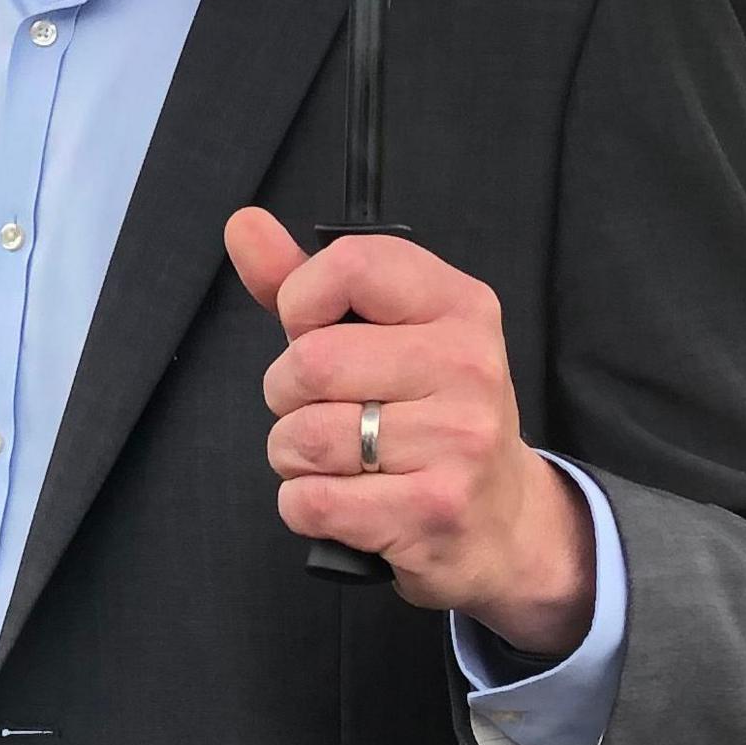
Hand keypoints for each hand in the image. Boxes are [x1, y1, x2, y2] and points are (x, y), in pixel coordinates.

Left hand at [226, 209, 593, 656]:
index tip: (316, 333)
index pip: (350, 264)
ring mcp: (459, 440)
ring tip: (338, 459)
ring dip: (294, 456)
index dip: (302, 304)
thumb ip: (305, 281)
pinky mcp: (434, 510)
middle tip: (326, 411)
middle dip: (288, 395)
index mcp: (459, 304)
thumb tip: (242, 224)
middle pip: (309, 363)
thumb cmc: (428, 414)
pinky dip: (306, 505)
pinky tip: (348, 500)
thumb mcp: (383, 334)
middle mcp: (469, 364)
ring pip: (303, 437)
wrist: (503, 520)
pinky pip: (312, 501)